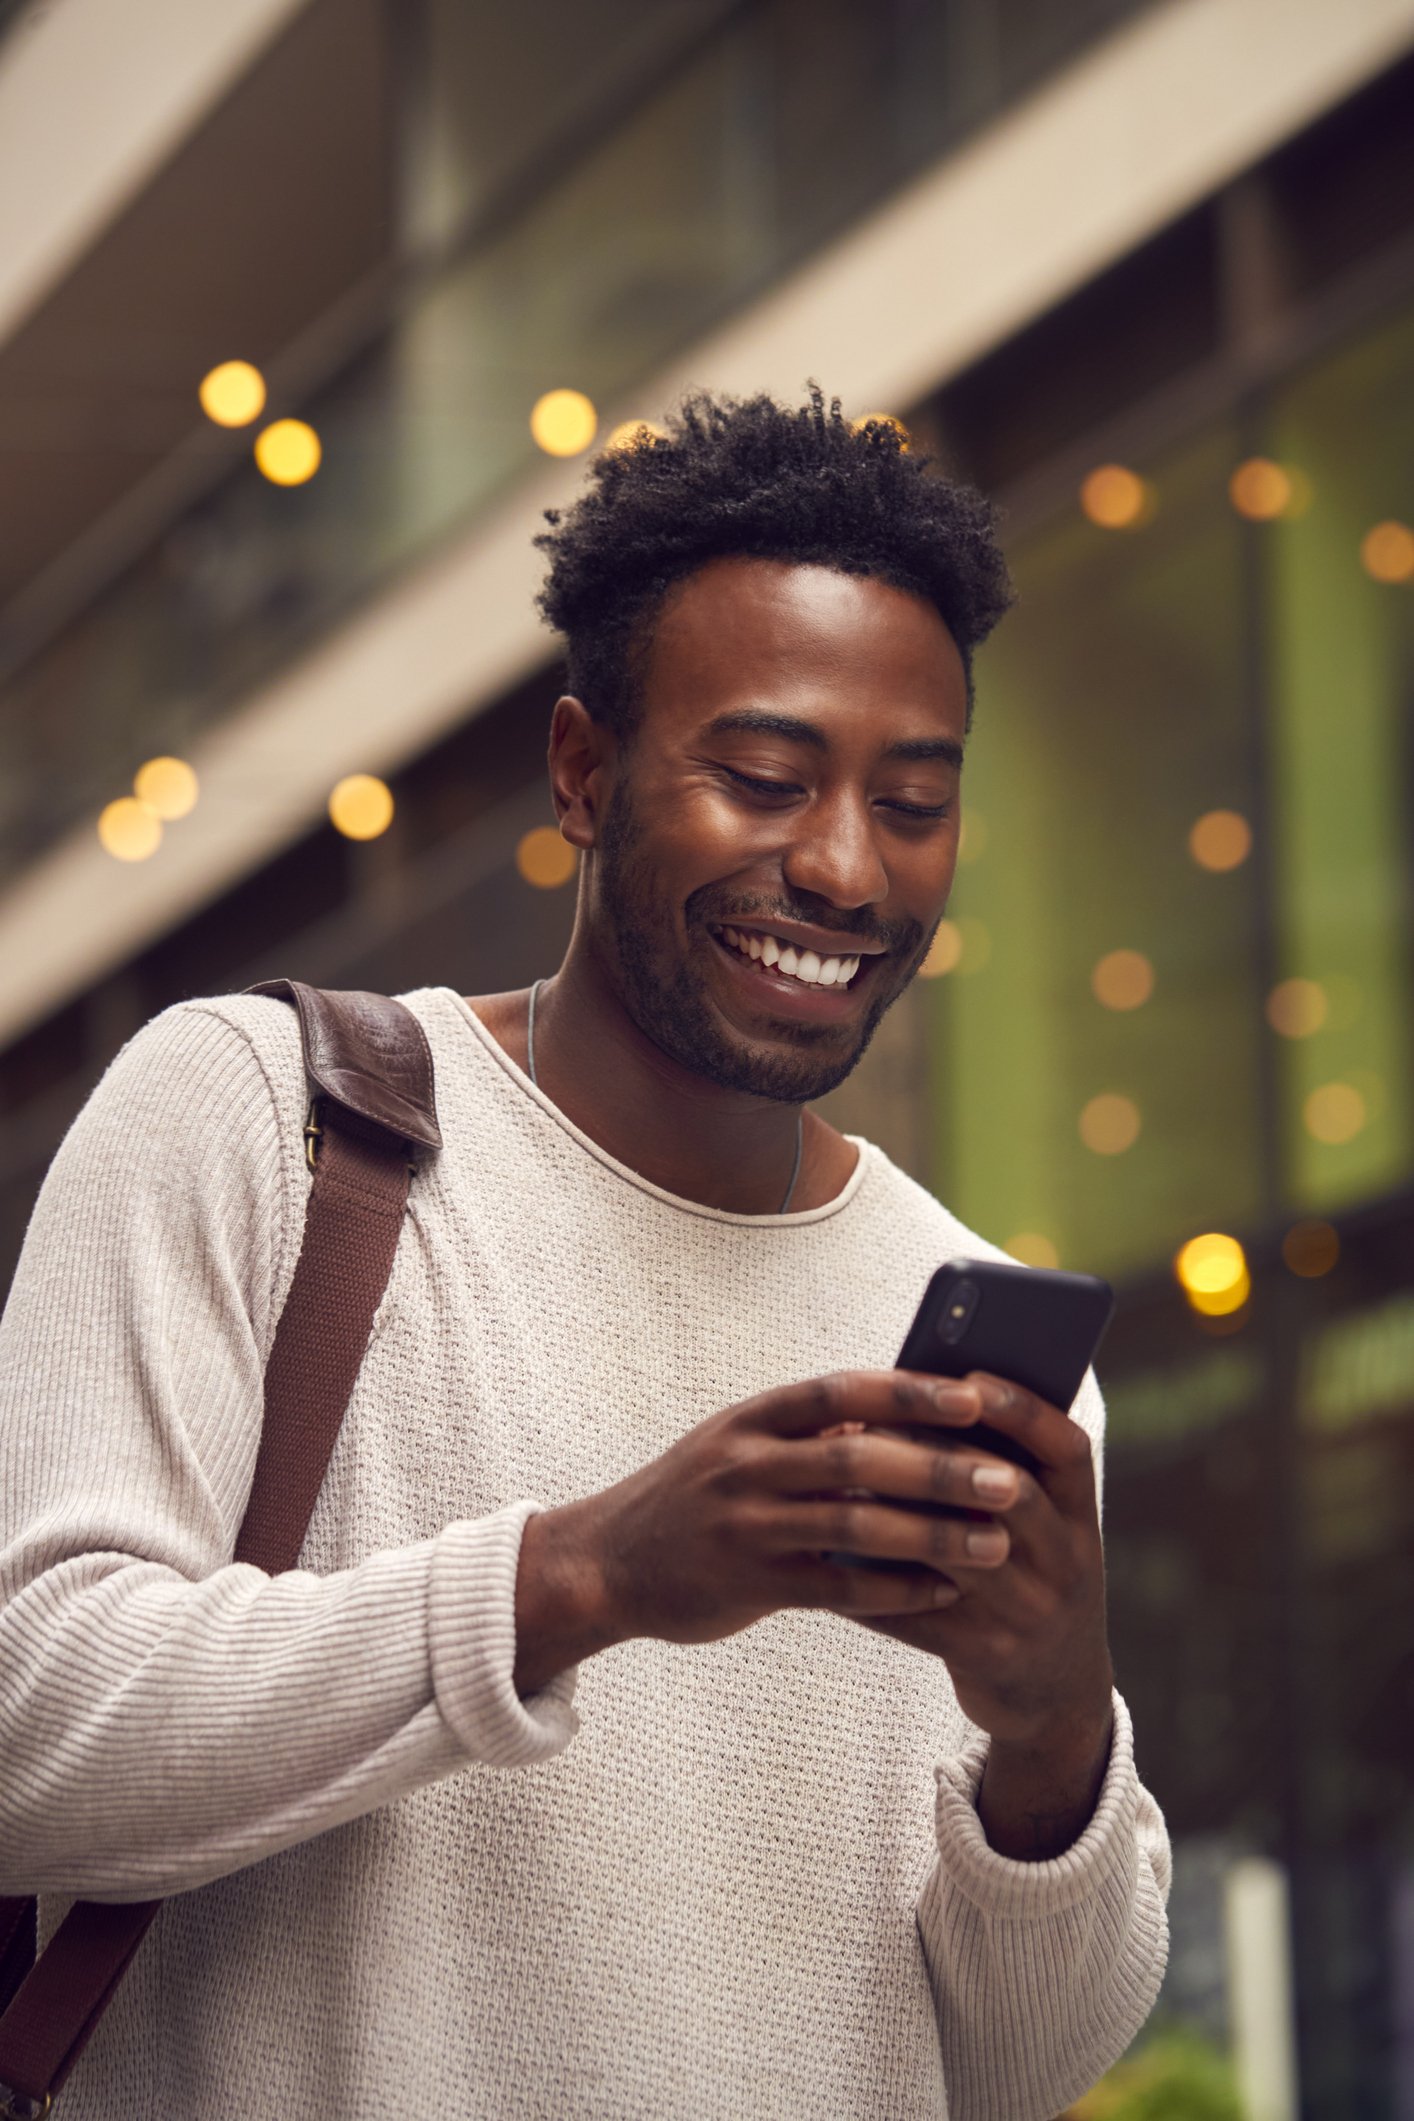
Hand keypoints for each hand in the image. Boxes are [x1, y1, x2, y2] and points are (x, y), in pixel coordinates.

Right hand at [513, 1369, 1032, 1693]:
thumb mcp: (737, 1445)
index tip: (975, 1394)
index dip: (909, 1391)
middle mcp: (746, 1464)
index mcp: (752, 1418)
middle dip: (940, 1468)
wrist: (605, 1563)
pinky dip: (895, 1591)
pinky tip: (942, 1594)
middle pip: (858, 1458)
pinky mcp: (746, 1584)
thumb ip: (809, 1433)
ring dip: (933, 1535)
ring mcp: (744, 1525)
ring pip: (854, 1525)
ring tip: (995, 1543)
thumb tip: (902, 1412)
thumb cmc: (694, 1498)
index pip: (840, 1390)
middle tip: (1006, 1480)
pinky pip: (836, 1588)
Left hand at [859, 1371, 1115, 1856]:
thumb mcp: (1044, 1534)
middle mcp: (1067, 1562)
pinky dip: (873, 1585)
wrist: (1057, 1697)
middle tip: (879, 1425)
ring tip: (843, 1486)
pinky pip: (921, 1613)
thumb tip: (923, 1400)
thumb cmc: (1029, 1583)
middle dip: (946, 1454)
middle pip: (1011, 1493)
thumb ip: (1003, 1476)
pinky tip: (830, 1561)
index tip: (969, 1378)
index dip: (1021, 1409)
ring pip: (960, 1551)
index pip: (1067, 1449)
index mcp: (1081, 1518)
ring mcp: (1031, 1612)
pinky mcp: (988, 1654)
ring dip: (898, 1514)